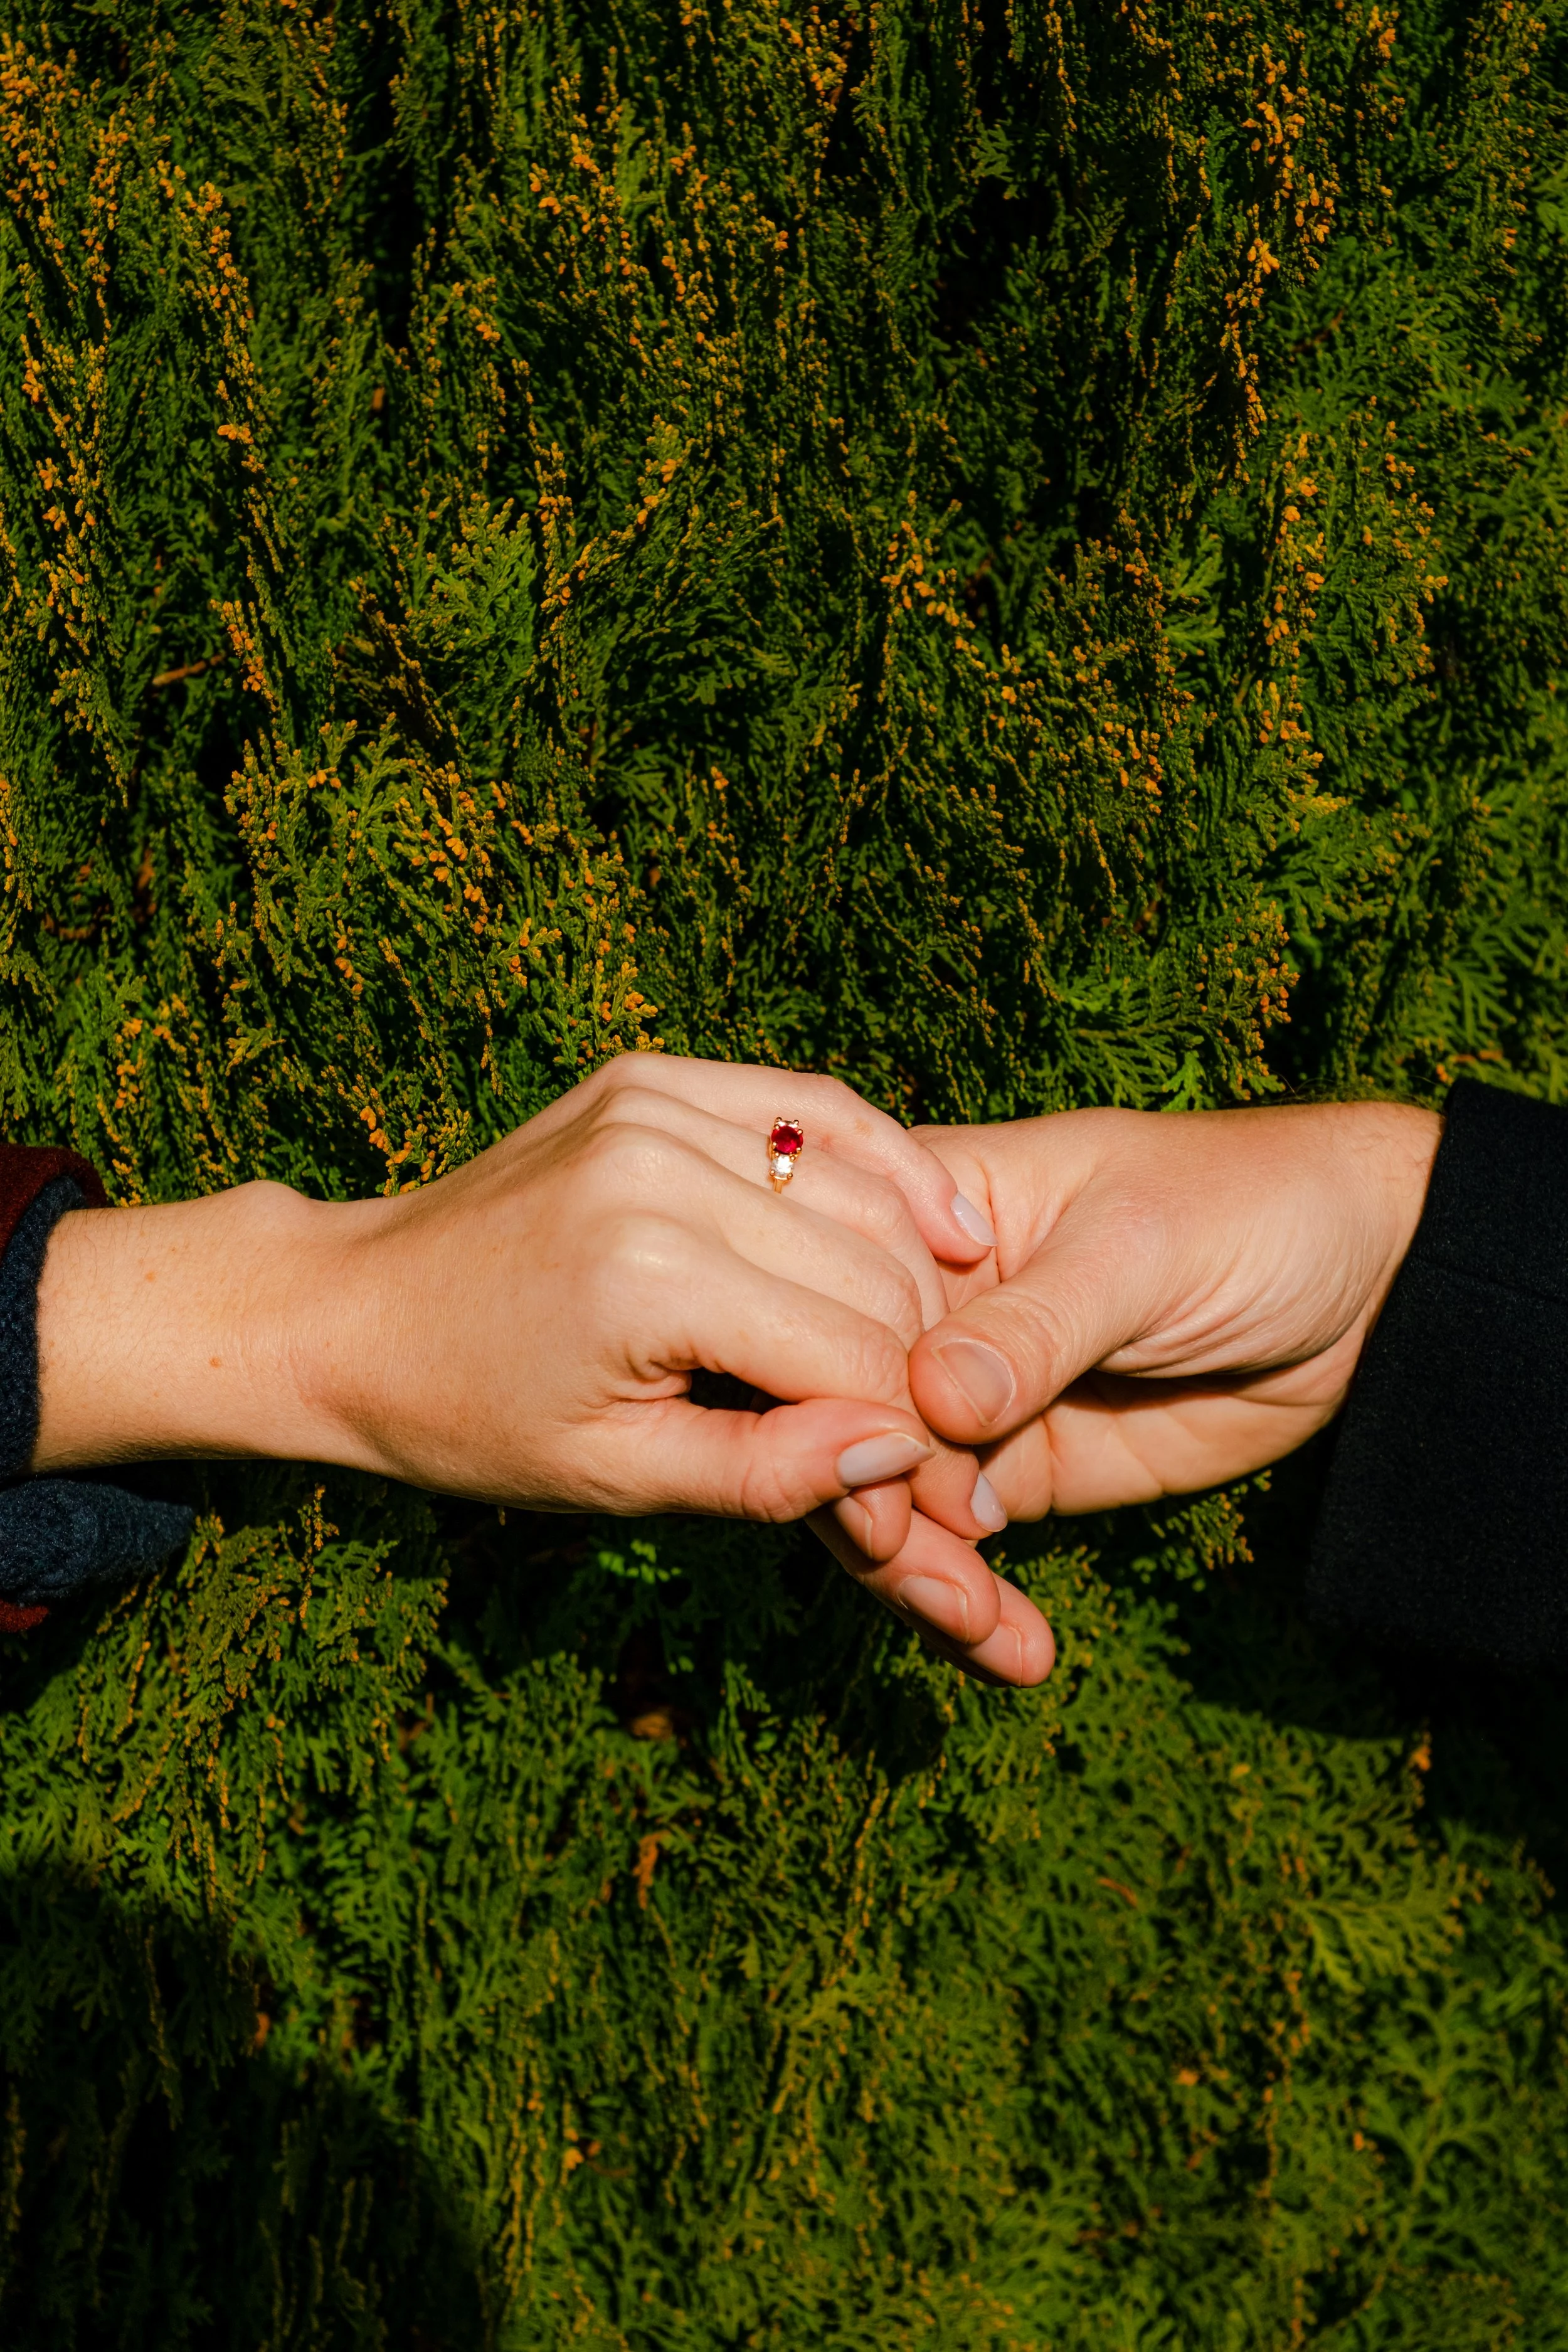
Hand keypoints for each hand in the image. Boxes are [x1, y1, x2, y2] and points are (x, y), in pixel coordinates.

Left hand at [32, 1054, 1044, 1668]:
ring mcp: (655, 1101)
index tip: (929, 1512)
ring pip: (859, 1191)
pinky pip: (814, 1109)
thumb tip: (900, 1455)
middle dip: (919, 1370)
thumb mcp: (615, 1479)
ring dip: (917, 1279)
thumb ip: (766, 1475)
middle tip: (941, 1451)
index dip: (907, 1446)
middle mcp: (658, 1164)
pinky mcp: (655, 1075)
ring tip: (951, 1356)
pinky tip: (947, 1225)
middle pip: (871, 1274)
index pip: (852, 1360)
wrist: (351, 1311)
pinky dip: (886, 1165)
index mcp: (645, 1273)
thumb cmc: (470, 1418)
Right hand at [812, 1101, 1437, 1688]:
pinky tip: (1014, 1652)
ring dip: (921, 1576)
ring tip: (983, 1631)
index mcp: (917, 1211)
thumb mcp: (1143, 1247)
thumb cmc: (1251, 1204)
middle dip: (871, 1510)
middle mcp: (917, 1306)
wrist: (1369, 1281)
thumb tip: (934, 1402)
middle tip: (938, 1586)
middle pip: (837, 1418)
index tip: (873, 1478)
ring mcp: (964, 1397)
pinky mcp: (1020, 1468)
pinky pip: (962, 1545)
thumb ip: (1037, 1322)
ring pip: (889, 1497)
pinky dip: (972, 1604)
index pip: (826, 1309)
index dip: (830, 1400)